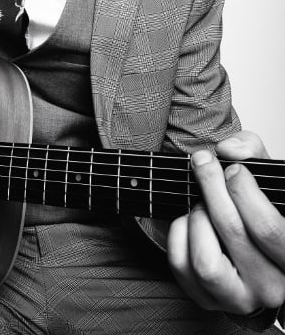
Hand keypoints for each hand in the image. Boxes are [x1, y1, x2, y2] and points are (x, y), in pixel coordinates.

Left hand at [167, 131, 284, 314]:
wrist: (250, 248)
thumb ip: (253, 152)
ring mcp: (239, 298)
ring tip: (202, 205)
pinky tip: (190, 222)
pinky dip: (178, 235)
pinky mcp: (207, 301)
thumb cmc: (259, 210)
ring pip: (205, 260)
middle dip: (212, 188)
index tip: (232, 169)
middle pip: (233, 232)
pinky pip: (181, 266)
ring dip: (198, 220)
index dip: (244, 191)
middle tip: (203, 164)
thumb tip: (229, 150)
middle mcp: (272, 286)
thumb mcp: (267, 177)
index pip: (267, 228)